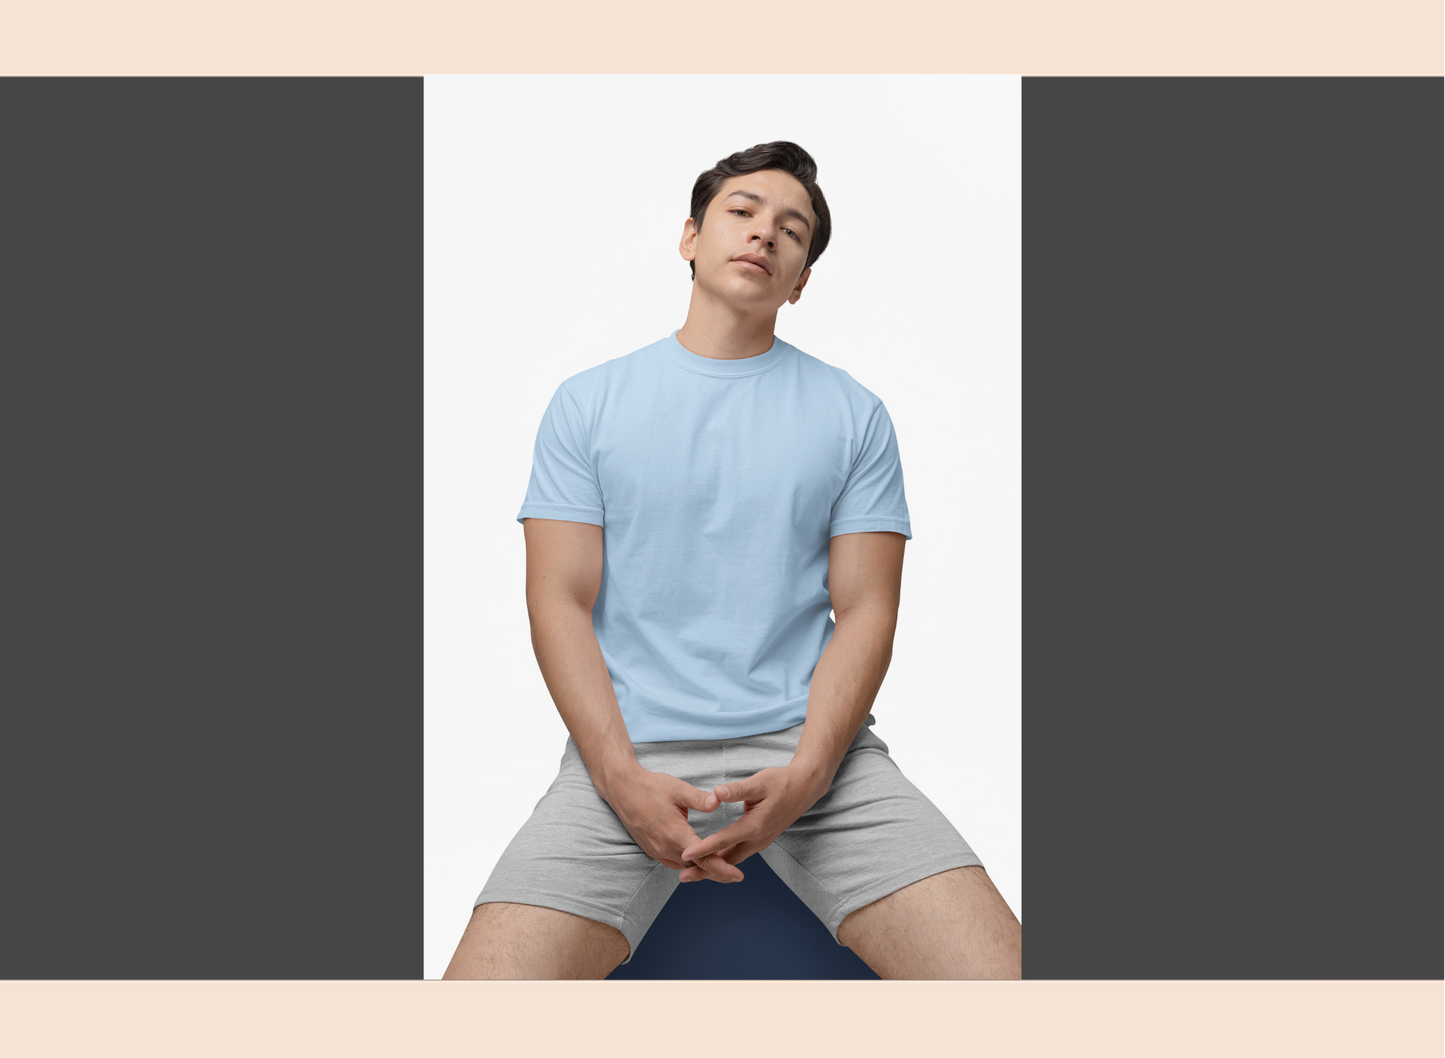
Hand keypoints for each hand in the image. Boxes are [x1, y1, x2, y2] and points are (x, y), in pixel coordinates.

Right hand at [600, 767, 743, 883]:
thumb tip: (718, 802)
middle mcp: (665, 847)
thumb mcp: (677, 789)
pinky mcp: (651, 849)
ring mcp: (657, 850)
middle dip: (716, 872)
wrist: (622, 790)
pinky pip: (673, 863)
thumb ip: (698, 798)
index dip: (722, 869)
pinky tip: (696, 861)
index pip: (703, 859)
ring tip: (720, 870)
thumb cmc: (651, 787)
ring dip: (701, 869)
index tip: (738, 875)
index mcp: (675, 834)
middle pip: (696, 867)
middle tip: (735, 876)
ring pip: (684, 867)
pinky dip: (687, 864)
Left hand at [676, 765, 832, 882]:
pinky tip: (714, 862)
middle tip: (683, 877)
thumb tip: (716, 792)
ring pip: (733, 861)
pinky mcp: (761, 840)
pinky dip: (725, 862)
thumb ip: (737, 790)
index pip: (723, 841)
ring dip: (714, 868)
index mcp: (754, 826)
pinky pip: (739, 856)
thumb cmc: (781, 782)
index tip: (685, 854)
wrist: (804, 788)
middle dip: (705, 869)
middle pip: (727, 860)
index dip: (703, 849)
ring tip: (693, 874)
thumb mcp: (759, 782)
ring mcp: (760, 842)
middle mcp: (757, 839)